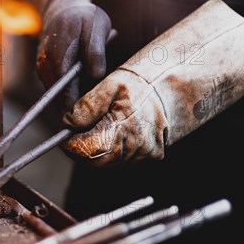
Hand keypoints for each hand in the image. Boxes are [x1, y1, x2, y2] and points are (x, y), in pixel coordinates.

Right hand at [36, 0, 110, 111]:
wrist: (62, 7)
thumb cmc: (83, 17)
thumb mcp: (96, 28)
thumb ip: (95, 52)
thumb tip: (96, 76)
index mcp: (57, 60)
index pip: (65, 95)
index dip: (76, 111)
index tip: (89, 120)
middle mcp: (44, 68)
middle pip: (58, 100)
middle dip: (75, 108)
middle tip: (95, 113)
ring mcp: (42, 71)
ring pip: (56, 96)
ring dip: (72, 99)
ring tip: (91, 99)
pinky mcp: (43, 71)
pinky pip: (55, 88)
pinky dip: (68, 91)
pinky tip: (82, 86)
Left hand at [61, 0, 243, 166]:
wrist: (180, 83)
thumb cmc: (145, 80)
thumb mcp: (111, 84)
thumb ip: (86, 106)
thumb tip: (67, 122)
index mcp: (124, 131)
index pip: (85, 150)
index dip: (69, 143)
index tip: (63, 133)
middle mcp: (136, 149)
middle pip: (94, 161)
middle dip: (80, 149)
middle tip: (72, 133)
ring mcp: (145, 155)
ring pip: (107, 163)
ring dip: (94, 150)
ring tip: (91, 128)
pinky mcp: (151, 156)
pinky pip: (122, 160)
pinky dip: (110, 150)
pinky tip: (109, 132)